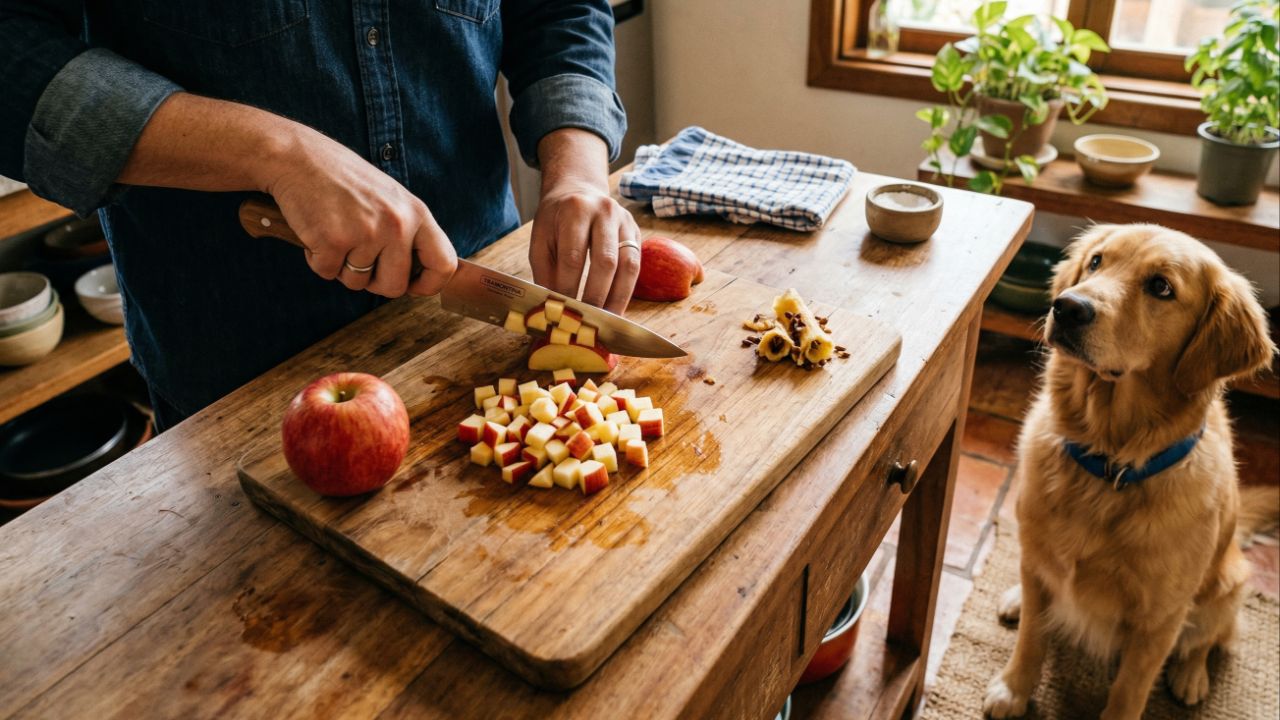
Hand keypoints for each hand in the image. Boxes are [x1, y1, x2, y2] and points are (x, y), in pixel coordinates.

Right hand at [264, 128, 456, 297]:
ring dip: (341, 266)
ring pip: (357, 282)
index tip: (412, 287)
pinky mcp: (333, 241)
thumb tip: (415, 275)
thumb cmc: (342, 178)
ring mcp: (366, 233)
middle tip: (357, 260)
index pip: (444, 264)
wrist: (298, 156)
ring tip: (334, 231)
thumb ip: (406, 231)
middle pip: (395, 287)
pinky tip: (316, 230)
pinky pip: (327, 273)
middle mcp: (397, 224)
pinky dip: (316, 259)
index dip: (429, 284)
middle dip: (373, 282)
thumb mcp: (389, 198)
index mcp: (416, 212)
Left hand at [529, 129, 638, 314]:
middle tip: (587, 320)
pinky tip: (616, 307)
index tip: (564, 310)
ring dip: (618, 297)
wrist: (578, 190)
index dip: (569, 286)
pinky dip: (626, 290)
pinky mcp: (636, 231)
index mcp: (576, 210)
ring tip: (607, 320)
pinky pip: (636, 265)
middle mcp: (605, 212)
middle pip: (605, 261)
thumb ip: (545, 272)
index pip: (573, 256)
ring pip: (628, 265)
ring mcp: (625, 221)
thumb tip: (553, 307)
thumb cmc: (556, 220)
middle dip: (596, 295)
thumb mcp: (541, 239)